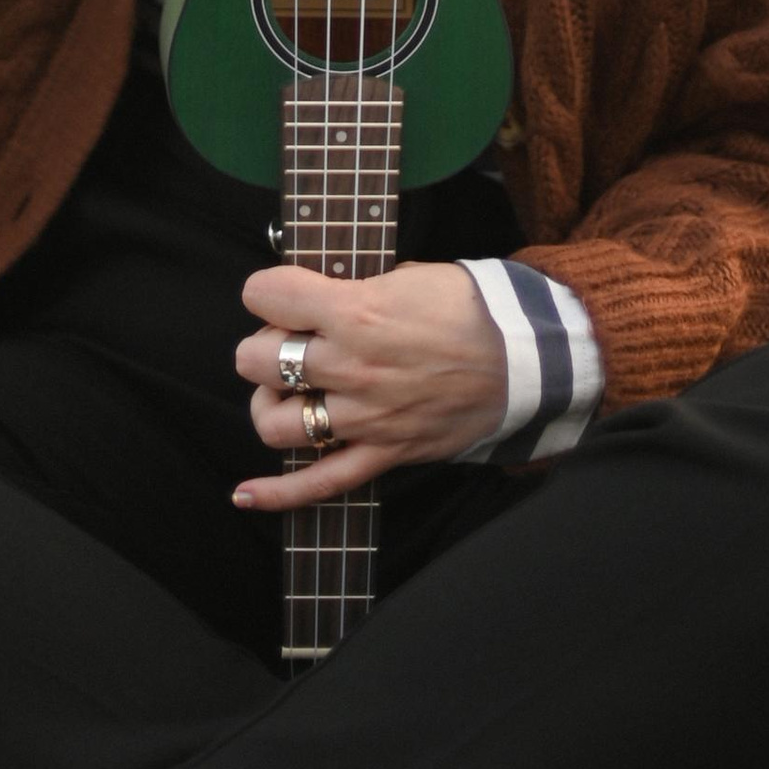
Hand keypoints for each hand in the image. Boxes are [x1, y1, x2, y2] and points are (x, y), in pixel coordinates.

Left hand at [231, 260, 505, 510]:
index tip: (279, 294)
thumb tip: (321, 295)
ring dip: (271, 403)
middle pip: (256, 359)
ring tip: (291, 391)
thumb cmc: (468, 307)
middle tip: (292, 340)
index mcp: (355, 311)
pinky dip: (276, 494)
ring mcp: (364, 417)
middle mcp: (350, 366)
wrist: (523, 359)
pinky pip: (318, 483)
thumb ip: (356, 287)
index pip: (266, 294)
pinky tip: (245, 494)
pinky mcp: (382, 454)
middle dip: (264, 345)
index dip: (265, 290)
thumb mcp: (408, 274)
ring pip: (274, 422)